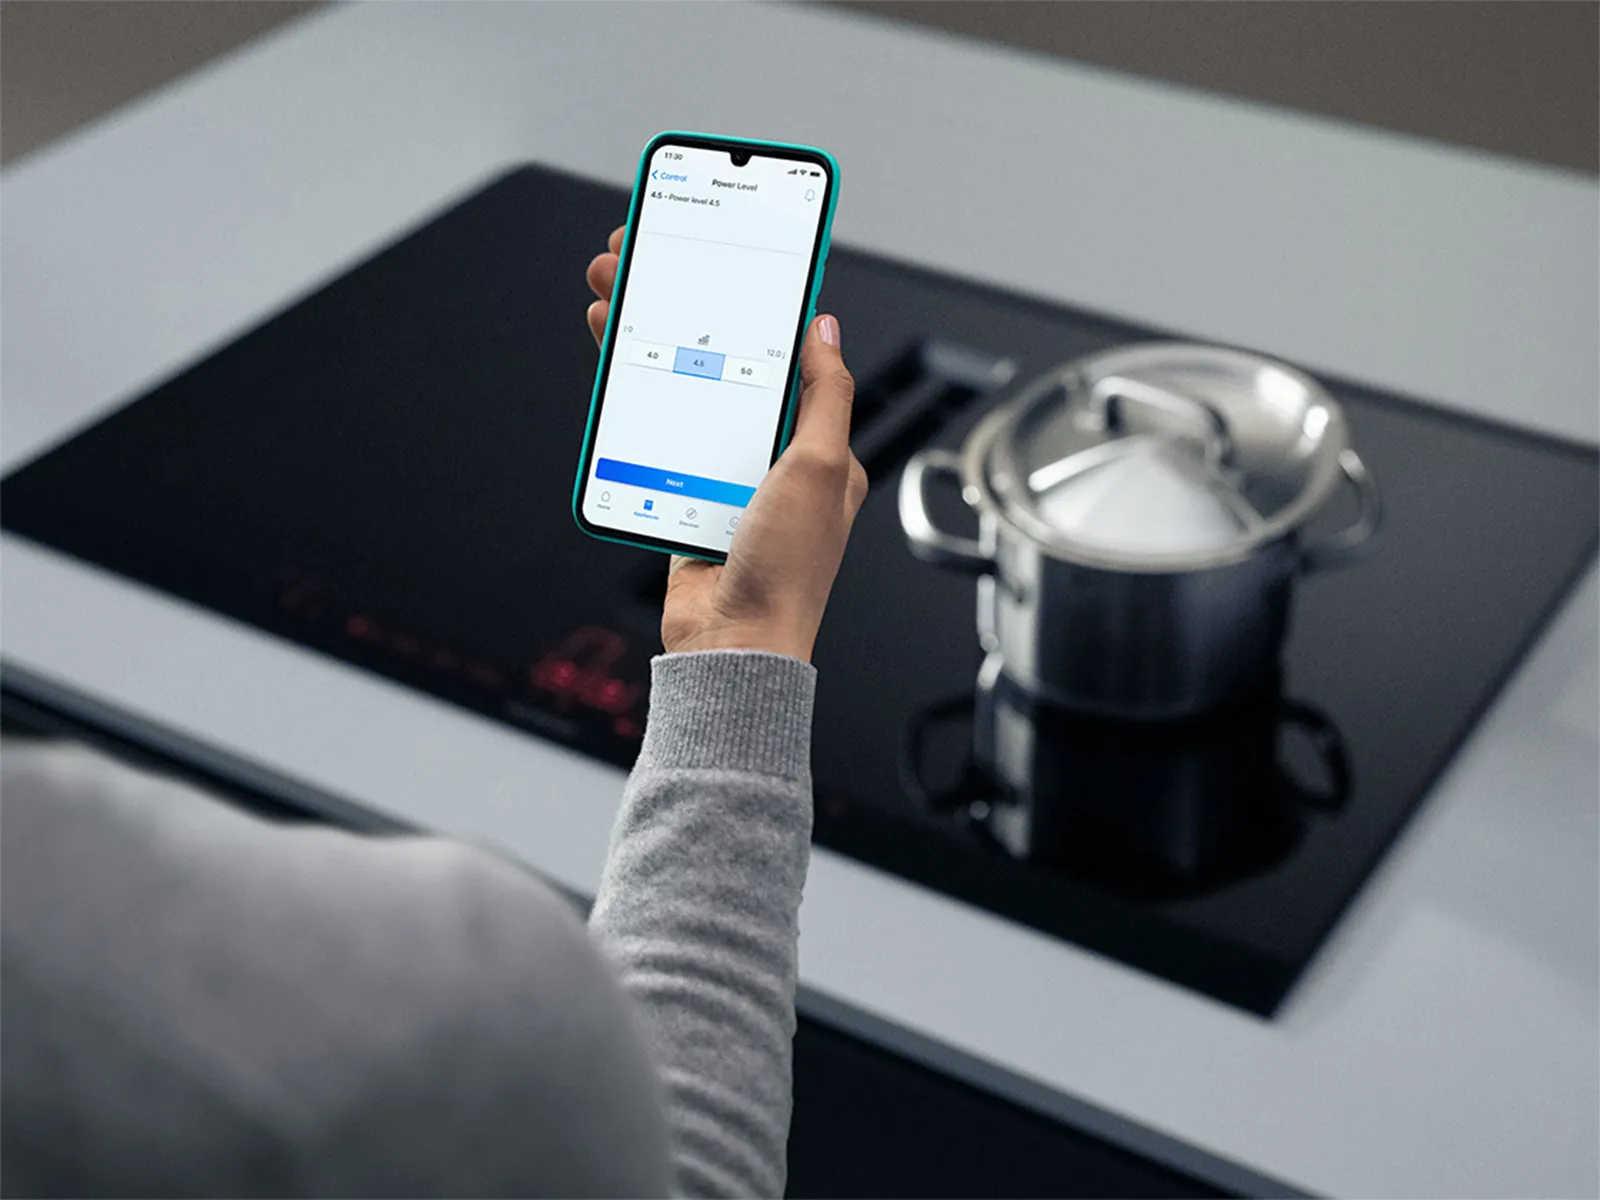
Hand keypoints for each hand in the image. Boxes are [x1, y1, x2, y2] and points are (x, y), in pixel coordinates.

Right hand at [586, 227, 867, 661]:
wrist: (731, 643)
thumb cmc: (786, 572)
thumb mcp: (821, 469)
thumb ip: (825, 396)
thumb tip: (826, 328)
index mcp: (818, 447)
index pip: (789, 356)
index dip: (756, 304)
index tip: (725, 260)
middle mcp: (773, 458)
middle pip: (723, 361)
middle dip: (682, 307)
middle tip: (643, 262)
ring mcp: (724, 475)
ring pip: (683, 390)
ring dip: (646, 340)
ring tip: (611, 295)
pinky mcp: (682, 495)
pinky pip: (657, 435)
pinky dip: (633, 395)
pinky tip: (611, 357)